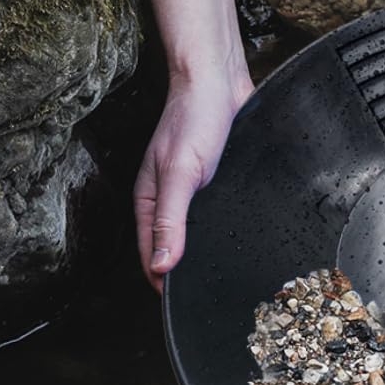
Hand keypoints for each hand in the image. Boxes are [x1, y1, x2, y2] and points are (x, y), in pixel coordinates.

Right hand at [134, 70, 255, 291]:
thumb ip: (170, 221)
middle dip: (182, 273)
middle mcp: (168, 197)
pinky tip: (234, 235)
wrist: (218, 79)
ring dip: (202, 251)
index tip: (181, 305)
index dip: (163, 282)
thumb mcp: (180, 174)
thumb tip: (161, 266)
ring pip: (192, 231)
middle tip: (205, 297)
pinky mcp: (212, 178)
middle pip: (170, 247)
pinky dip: (217, 228)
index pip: (150, 255)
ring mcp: (190, 188)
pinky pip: (211, 212)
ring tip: (219, 274)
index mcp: (149, 200)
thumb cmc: (194, 117)